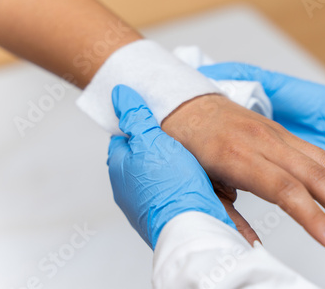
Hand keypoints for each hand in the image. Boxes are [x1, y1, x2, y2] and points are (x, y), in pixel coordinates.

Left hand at [108, 85, 235, 248]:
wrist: (193, 229)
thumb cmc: (171, 186)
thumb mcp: (153, 141)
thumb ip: (136, 118)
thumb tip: (119, 94)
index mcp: (121, 169)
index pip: (123, 138)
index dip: (140, 125)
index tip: (157, 119)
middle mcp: (132, 190)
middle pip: (146, 157)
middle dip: (164, 147)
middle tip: (182, 138)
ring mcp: (152, 204)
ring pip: (166, 175)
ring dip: (181, 167)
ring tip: (197, 159)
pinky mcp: (173, 214)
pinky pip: (182, 193)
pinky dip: (192, 185)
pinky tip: (205, 181)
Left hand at [162, 64, 324, 251]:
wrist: (182, 101)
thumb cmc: (184, 141)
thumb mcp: (196, 182)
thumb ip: (226, 216)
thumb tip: (252, 247)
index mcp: (235, 155)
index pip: (284, 189)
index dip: (313, 216)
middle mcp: (261, 140)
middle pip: (314, 175)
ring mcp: (275, 133)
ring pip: (324, 161)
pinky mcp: (282, 132)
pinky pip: (319, 152)